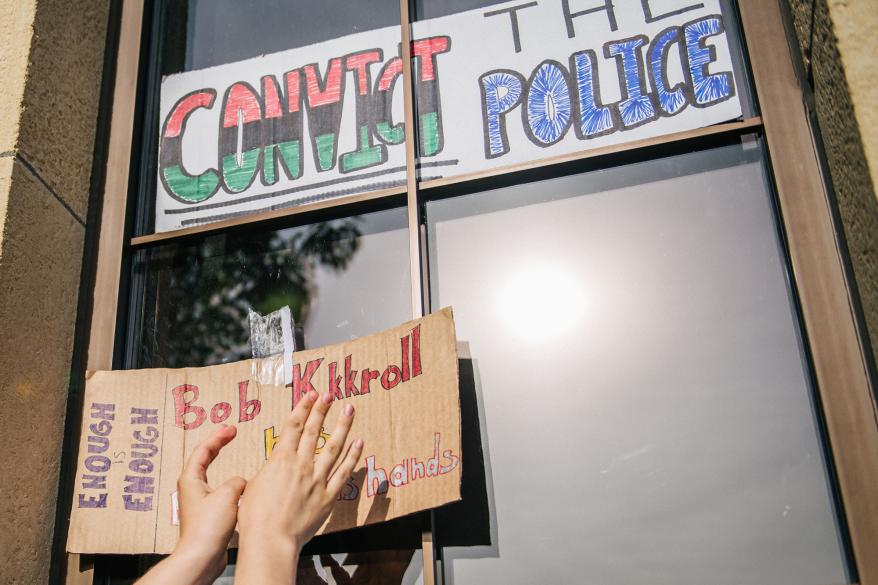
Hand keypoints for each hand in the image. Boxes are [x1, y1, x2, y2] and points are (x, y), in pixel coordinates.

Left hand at [176, 424, 246, 575]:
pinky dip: (230, 484)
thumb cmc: (207, 527)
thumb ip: (237, 482)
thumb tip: (241, 483)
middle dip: (218, 445)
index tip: (231, 428)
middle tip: (229, 433)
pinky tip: (240, 487)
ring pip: (212, 476)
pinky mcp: (207, 515)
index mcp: (190, 479)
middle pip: (204, 459)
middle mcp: (192, 489)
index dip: (218, 437)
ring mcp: (199, 502)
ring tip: (234, 456)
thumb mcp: (227, 494)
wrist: (202, 555)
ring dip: (223, 465)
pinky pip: (220, 492)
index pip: (203, 449)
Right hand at [235, 390, 363, 584]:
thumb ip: (266, 473)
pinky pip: (344, 472)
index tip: (311, 394)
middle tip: (330, 393)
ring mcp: (317, 479)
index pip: (294, 426)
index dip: (303, 407)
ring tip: (349, 409)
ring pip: (333, 447)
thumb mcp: (253, 486)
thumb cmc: (254, 516)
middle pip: (314, 431)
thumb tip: (270, 469)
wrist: (270, 539)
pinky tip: (360, 443)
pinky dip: (353, 457)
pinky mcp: (328, 496)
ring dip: (342, 426)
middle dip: (322, 409)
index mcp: (280, 460)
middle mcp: (301, 465)